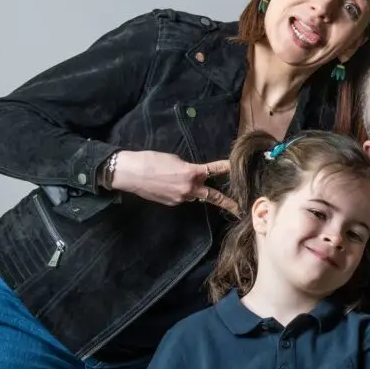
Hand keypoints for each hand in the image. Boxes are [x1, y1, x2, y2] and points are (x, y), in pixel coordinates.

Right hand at [113, 151, 236, 214]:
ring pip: (195, 195)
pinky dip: (181, 192)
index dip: (227, 168)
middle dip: (227, 202)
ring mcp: (181, 198)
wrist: (130, 173)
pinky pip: (182, 197)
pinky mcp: (172, 203)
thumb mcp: (175, 159)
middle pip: (213, 196)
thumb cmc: (151, 160)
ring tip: (179, 181)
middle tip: (238, 209)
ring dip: (194, 190)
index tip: (238, 169)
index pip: (215, 170)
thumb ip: (189, 168)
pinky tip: (168, 185)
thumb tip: (194, 174)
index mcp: (192, 172)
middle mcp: (189, 188)